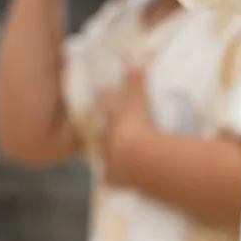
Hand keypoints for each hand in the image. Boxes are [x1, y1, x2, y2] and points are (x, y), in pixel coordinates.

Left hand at [94, 68, 156, 187]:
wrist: (139, 159)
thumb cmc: (139, 125)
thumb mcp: (139, 101)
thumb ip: (136, 82)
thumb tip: (134, 62)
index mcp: (111, 116)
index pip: (105, 102)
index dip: (107, 97)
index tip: (107, 93)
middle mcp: (105, 136)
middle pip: (100, 128)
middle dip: (104, 126)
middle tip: (111, 125)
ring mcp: (107, 157)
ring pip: (102, 152)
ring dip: (107, 151)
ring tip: (114, 151)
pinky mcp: (113, 177)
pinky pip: (110, 177)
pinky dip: (112, 176)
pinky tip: (115, 178)